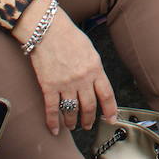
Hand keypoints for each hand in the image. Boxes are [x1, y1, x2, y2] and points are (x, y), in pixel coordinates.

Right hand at [23, 10, 115, 134]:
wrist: (47, 29)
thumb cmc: (68, 36)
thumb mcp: (90, 50)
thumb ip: (94, 68)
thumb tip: (96, 83)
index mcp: (95, 69)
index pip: (107, 95)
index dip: (110, 110)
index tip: (111, 119)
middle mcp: (82, 79)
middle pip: (90, 106)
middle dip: (90, 119)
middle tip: (89, 125)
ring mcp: (65, 84)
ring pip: (72, 111)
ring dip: (73, 122)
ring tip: (73, 126)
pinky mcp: (49, 86)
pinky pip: (52, 109)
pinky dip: (53, 122)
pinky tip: (54, 129)